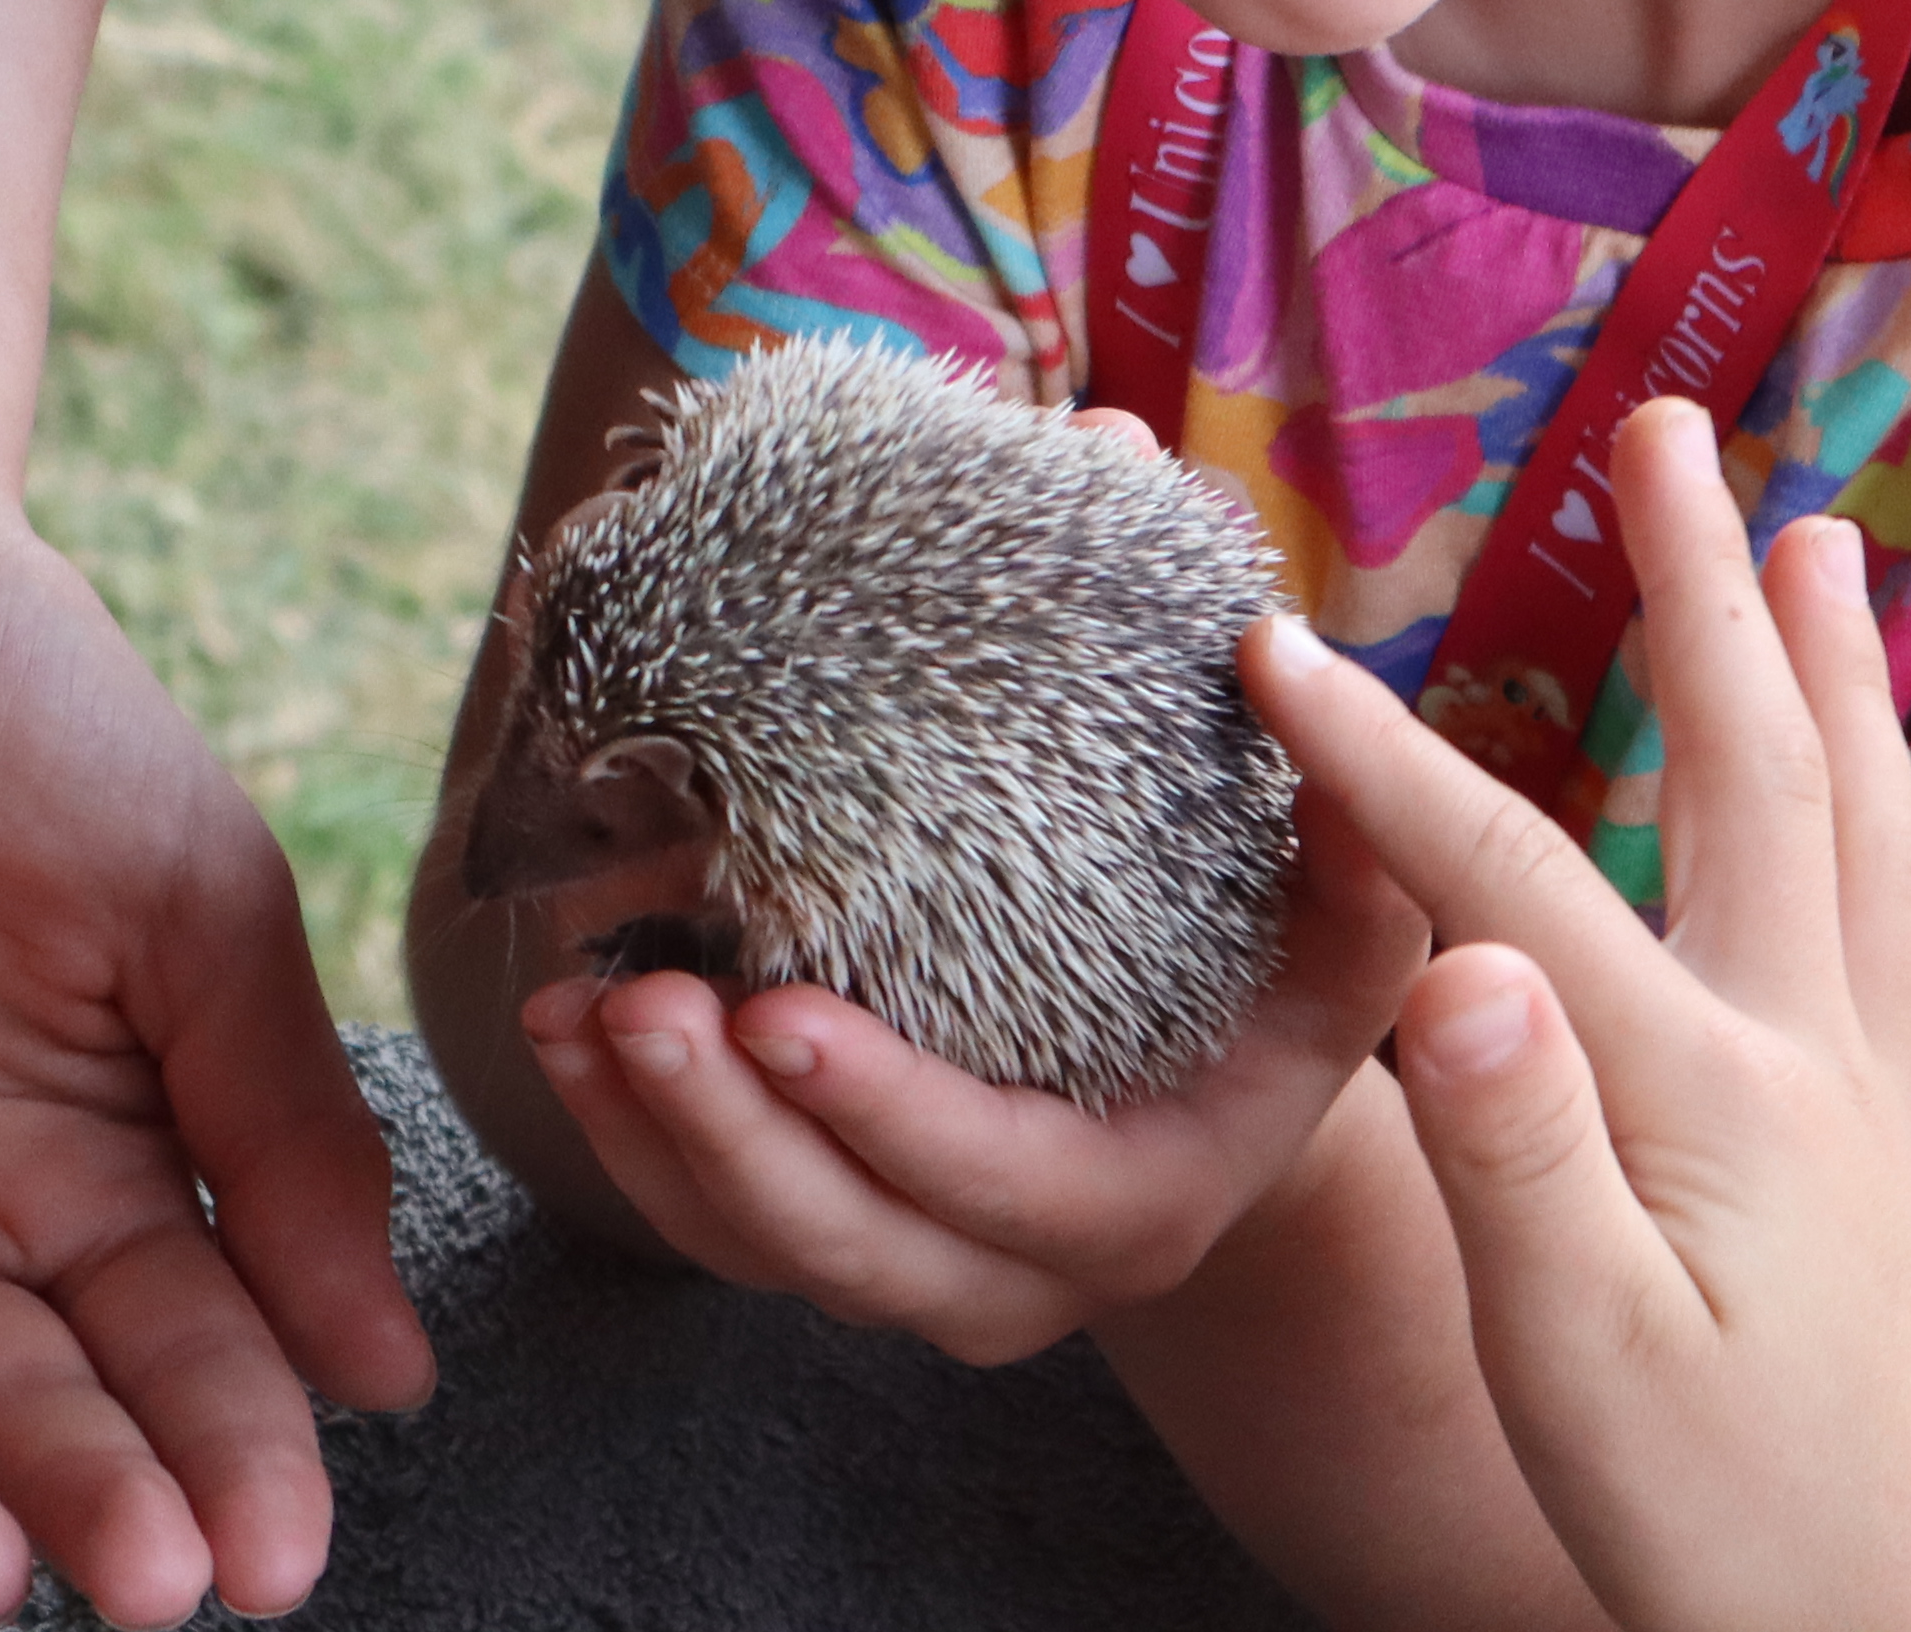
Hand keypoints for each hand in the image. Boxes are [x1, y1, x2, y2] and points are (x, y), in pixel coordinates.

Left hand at [0, 472, 432, 1626]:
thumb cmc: (10, 685)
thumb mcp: (186, 887)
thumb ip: (277, 1119)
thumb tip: (386, 1365)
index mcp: (87, 1169)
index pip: (177, 1353)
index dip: (231, 1455)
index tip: (278, 1554)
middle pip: (21, 1411)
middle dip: (94, 1506)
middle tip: (151, 1591)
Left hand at [509, 828, 1425, 1369]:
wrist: (1228, 1106)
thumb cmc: (1282, 985)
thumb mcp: (1348, 919)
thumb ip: (1346, 810)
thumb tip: (1266, 635)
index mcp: (1144, 1201)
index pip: (998, 1184)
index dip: (882, 1112)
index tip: (777, 1011)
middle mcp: (1021, 1275)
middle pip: (846, 1242)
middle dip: (725, 1132)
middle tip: (634, 998)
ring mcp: (916, 1273)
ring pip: (756, 1244)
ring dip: (649, 1133)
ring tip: (569, 1002)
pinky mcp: (836, 1241)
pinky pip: (712, 1223)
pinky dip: (628, 1137)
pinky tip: (563, 1026)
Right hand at [1243, 401, 1910, 1631]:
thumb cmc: (1733, 1549)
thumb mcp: (1582, 1362)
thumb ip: (1515, 1154)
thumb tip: (1456, 967)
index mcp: (1702, 1095)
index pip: (1504, 878)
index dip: (1374, 758)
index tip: (1263, 642)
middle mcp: (1810, 1069)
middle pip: (1751, 775)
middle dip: (1694, 592)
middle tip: (1663, 429)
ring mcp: (1882, 1128)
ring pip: (1871, 844)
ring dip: (1842, 682)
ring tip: (1828, 542)